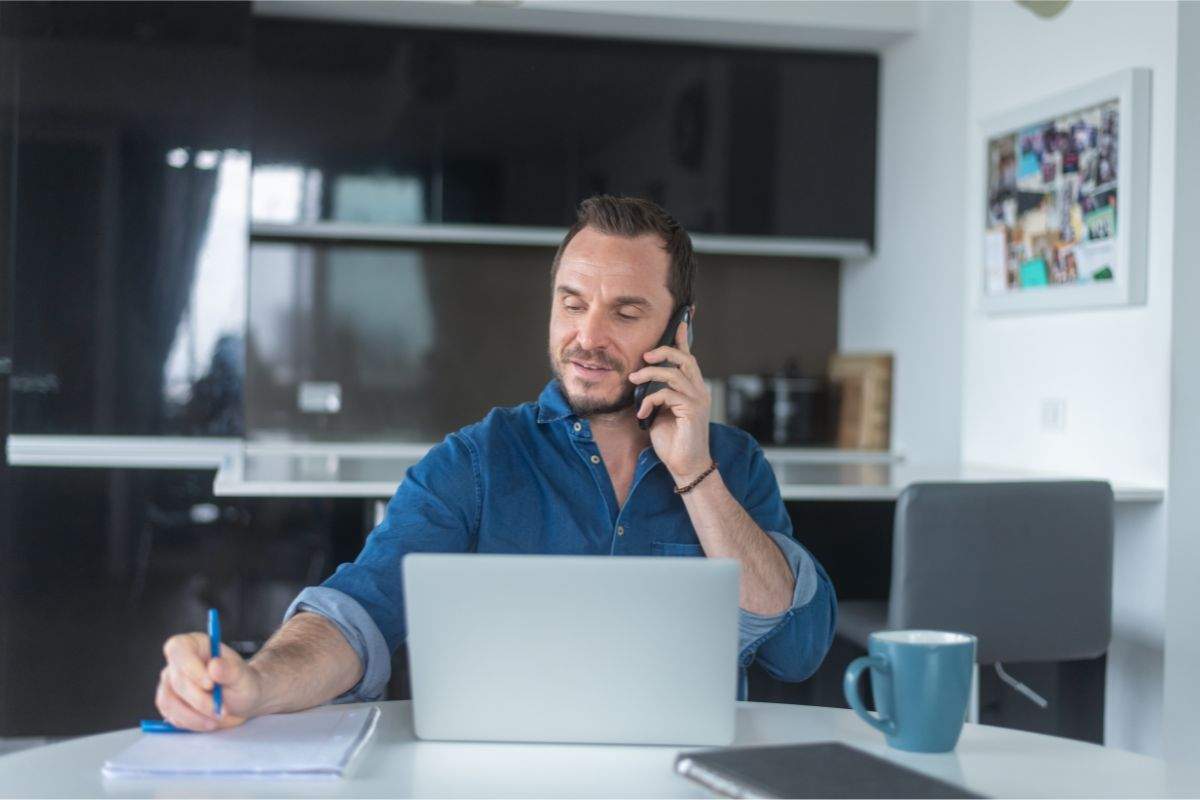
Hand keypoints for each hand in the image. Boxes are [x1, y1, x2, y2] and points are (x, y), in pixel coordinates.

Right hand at [156, 632, 260, 730]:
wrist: (243, 700)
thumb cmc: (243, 682)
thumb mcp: (244, 676)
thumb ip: (231, 670)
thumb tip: (215, 666)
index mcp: (195, 644)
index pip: (178, 648)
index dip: (190, 666)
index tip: (210, 684)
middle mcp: (178, 662)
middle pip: (176, 680)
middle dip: (199, 699)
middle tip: (220, 709)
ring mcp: (170, 683)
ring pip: (170, 701)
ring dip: (194, 715)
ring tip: (217, 717)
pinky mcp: (170, 703)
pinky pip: (172, 715)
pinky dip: (191, 722)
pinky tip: (208, 720)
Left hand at [629, 318, 711, 483]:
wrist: (685, 467)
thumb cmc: (673, 441)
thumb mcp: (661, 412)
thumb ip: (658, 394)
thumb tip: (642, 379)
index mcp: (693, 389)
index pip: (688, 358)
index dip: (683, 340)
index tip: (678, 323)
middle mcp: (700, 391)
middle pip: (685, 359)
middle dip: (663, 352)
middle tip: (643, 357)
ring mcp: (698, 400)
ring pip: (674, 374)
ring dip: (650, 375)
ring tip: (634, 380)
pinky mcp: (693, 411)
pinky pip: (668, 394)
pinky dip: (650, 400)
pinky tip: (642, 412)